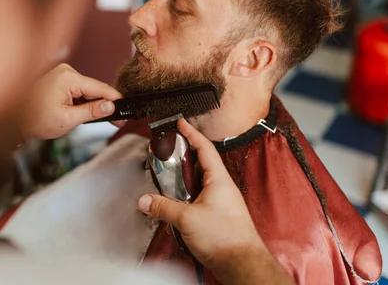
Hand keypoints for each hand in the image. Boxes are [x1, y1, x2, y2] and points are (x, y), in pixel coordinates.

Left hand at [20, 64, 121, 139]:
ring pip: (86, 91)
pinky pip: (78, 90)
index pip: (99, 87)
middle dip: (104, 105)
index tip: (126, 111)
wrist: (12, 120)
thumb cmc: (35, 120)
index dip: (114, 100)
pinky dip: (83, 102)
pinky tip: (86, 113)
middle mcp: (66, 71)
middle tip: (118, 121)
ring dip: (92, 104)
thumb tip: (111, 106)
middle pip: (94, 89)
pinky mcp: (59, 80)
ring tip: (102, 120)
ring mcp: (62, 74)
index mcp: (68, 77)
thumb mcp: (68, 119)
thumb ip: (92, 111)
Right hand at [138, 119, 293, 284]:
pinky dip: (186, 197)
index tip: (181, 123)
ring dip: (183, 179)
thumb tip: (146, 200)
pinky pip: (199, 198)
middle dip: (183, 156)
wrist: (242, 264)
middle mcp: (221, 187)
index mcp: (218, 179)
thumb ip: (163, 207)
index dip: (191, 133)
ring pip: (198, 182)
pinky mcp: (218, 215)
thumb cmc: (226, 239)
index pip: (204, 148)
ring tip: (167, 180)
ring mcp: (221, 201)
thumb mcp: (187, 219)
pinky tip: (176, 205)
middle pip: (200, 164)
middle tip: (168, 151)